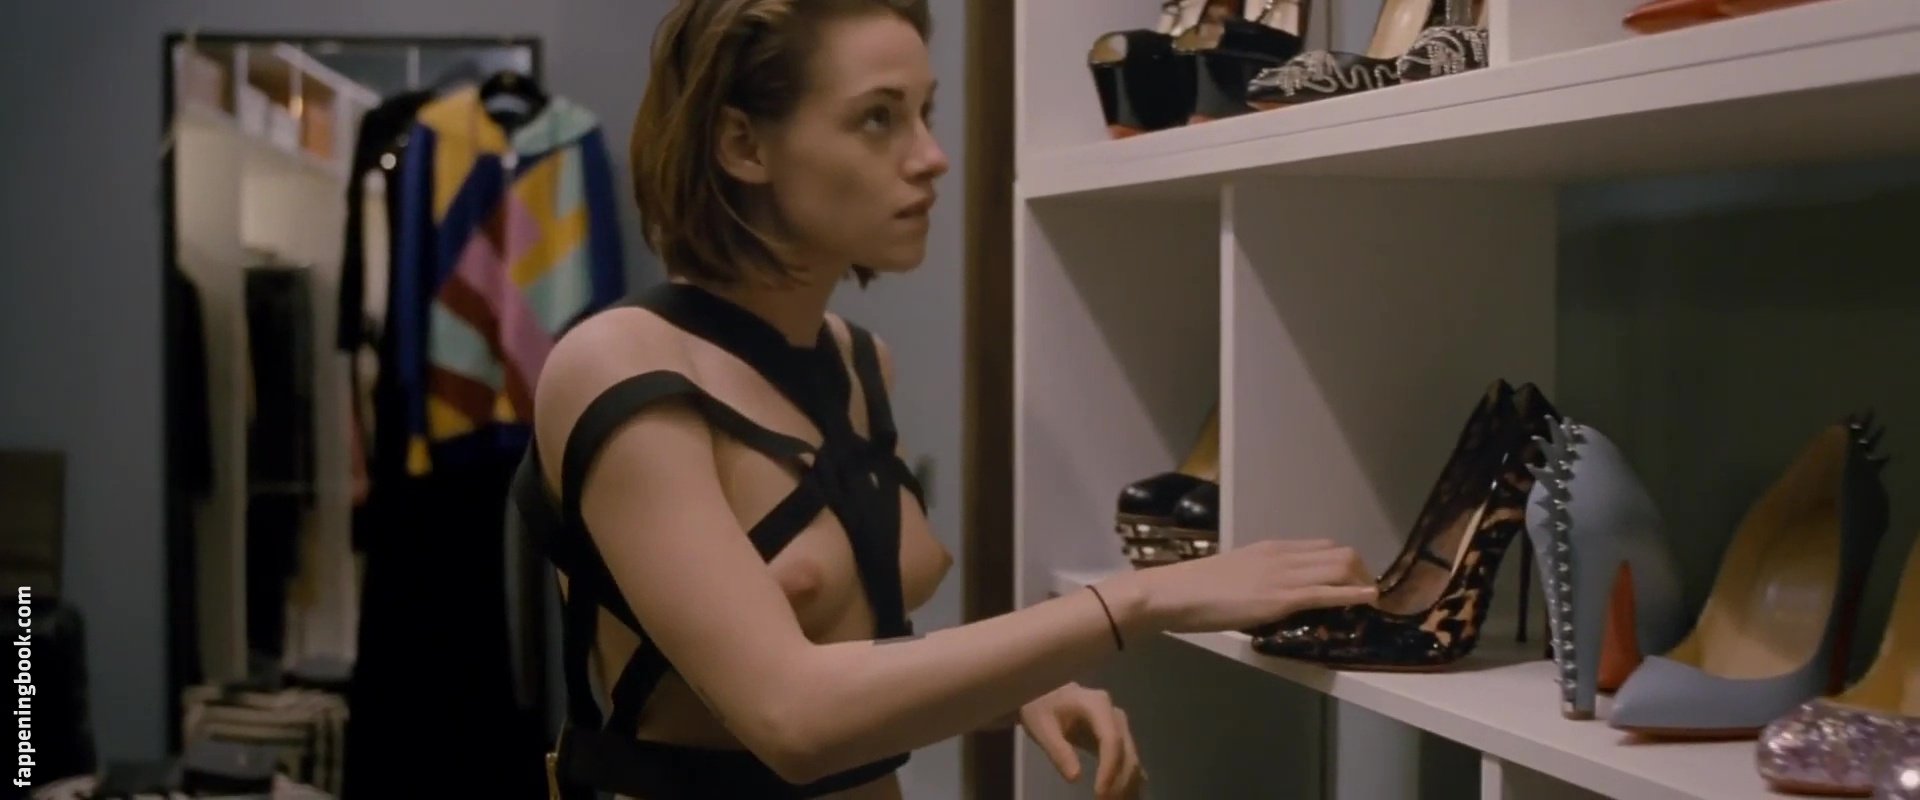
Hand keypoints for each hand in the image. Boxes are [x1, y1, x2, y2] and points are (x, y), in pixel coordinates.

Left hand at [1019, 683, 1143, 798]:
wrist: (1045, 692)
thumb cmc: (1041, 706)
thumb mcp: (1042, 727)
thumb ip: (1058, 751)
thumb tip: (1076, 777)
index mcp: (1097, 705)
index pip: (1111, 740)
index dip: (1109, 769)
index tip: (1099, 793)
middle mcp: (1114, 714)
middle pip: (1126, 751)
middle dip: (1119, 782)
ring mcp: (1119, 725)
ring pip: (1131, 758)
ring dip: (1126, 784)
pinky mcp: (1117, 735)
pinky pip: (1127, 759)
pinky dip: (1127, 779)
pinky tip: (1123, 796)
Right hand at [1120, 539, 1376, 633]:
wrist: (1176, 593)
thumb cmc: (1198, 588)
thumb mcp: (1237, 573)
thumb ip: (1261, 577)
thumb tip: (1275, 592)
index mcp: (1272, 548)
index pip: (1323, 547)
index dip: (1346, 562)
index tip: (1356, 579)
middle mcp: (1283, 555)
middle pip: (1340, 553)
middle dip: (1362, 572)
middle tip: (1368, 593)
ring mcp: (1283, 575)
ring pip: (1340, 567)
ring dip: (1363, 582)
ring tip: (1373, 600)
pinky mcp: (1281, 598)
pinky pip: (1327, 592)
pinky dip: (1353, 594)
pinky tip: (1369, 599)